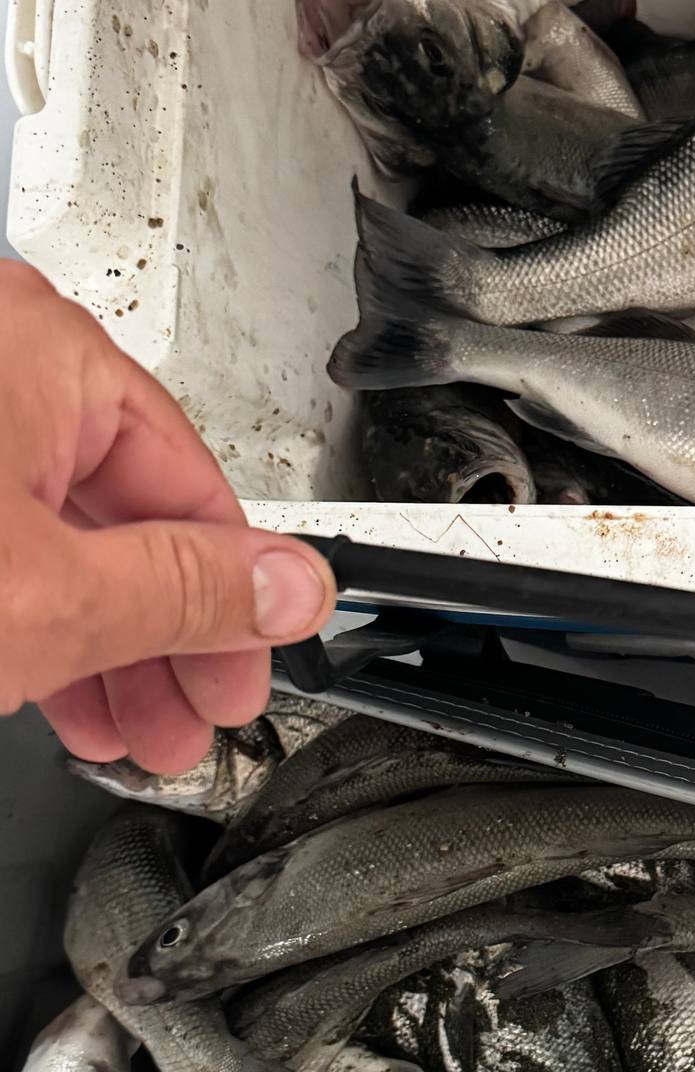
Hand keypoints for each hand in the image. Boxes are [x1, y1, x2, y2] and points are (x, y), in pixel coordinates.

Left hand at [0, 261, 335, 771]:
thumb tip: (289, 587)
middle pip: (126, 508)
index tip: (258, 662)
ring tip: (133, 727)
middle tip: (200, 712)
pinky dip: (28, 608)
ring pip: (56, 529)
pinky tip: (54, 687)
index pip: (193, 477)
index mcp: (37, 344)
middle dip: (167, 637)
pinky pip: (0, 530)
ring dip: (103, 642)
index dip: (238, 594)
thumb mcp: (52, 597)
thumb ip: (185, 593)